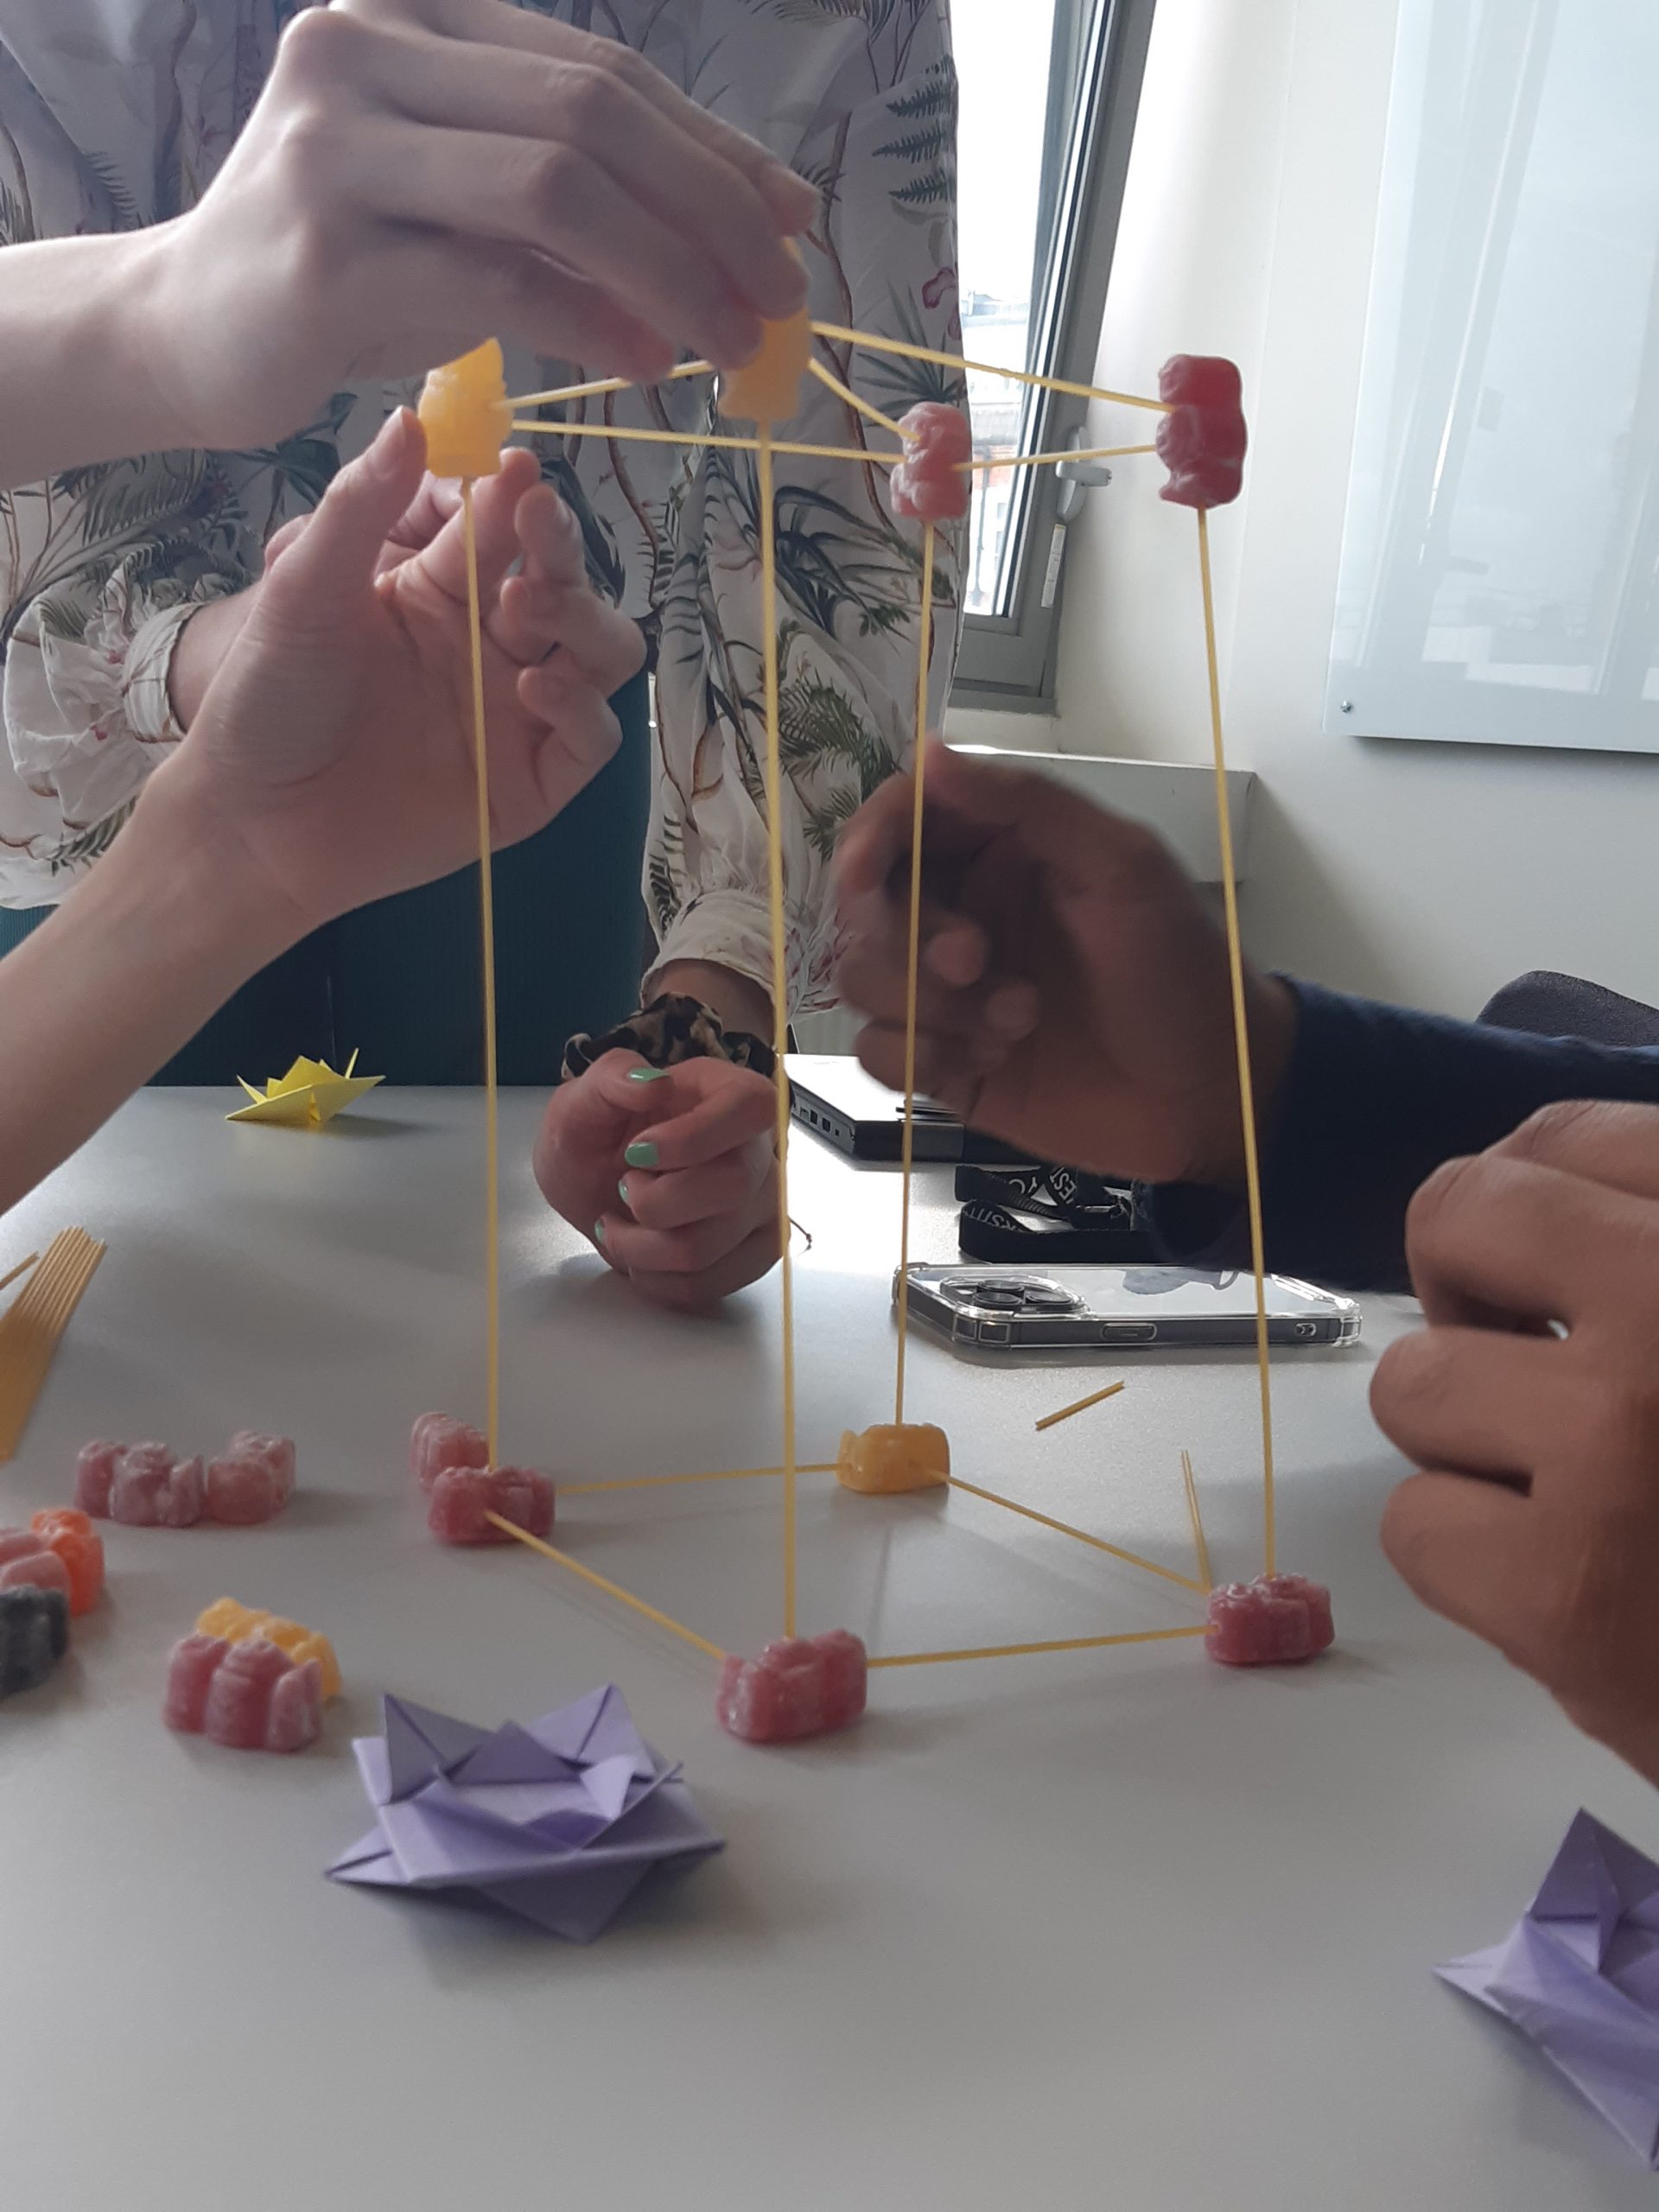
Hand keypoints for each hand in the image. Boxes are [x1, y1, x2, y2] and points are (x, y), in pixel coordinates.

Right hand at [135, 0, 818, 450]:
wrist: (188, 330)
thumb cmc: (349, 268)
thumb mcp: (468, 205)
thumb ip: (579, 193)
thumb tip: (753, 229)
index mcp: (414, 13)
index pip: (601, 70)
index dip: (713, 149)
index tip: (790, 220)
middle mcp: (366, 49)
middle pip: (592, 117)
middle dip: (711, 210)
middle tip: (779, 294)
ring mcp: (336, 147)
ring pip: (556, 190)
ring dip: (670, 273)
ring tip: (730, 341)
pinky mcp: (326, 253)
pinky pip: (499, 282)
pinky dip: (592, 324)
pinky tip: (646, 361)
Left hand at [155, 409, 642, 933]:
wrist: (255, 818)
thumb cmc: (271, 699)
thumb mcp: (305, 589)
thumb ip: (359, 505)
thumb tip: (409, 416)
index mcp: (442, 590)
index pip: (509, 530)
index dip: (522, 497)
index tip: (518, 471)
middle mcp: (492, 646)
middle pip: (570, 583)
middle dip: (562, 551)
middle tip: (534, 532)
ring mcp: (519, 715)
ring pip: (603, 653)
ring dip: (584, 622)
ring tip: (528, 614)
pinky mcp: (532, 784)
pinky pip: (592, 738)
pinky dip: (581, 710)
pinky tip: (533, 692)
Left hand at [535, 1054, 779, 1311]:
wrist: (597, 1185)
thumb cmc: (599, 1135)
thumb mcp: (585, 1097)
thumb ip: (611, 1078)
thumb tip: (652, 1082)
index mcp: (729, 1092)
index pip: (751, 1108)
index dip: (696, 1137)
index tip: (638, 1151)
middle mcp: (759, 1148)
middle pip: (734, 1186)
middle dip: (655, 1201)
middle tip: (624, 1187)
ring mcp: (764, 1204)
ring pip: (710, 1246)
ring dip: (641, 1247)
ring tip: (620, 1225)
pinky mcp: (754, 1253)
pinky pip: (710, 1286)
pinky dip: (657, 1280)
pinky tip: (640, 1255)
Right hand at [834, 745, 1296, 1185]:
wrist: (1207, 1098)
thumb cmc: (1183, 973)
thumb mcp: (1123, 868)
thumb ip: (1028, 805)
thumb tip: (931, 755)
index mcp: (1002, 851)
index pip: (902, 823)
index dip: (868, 841)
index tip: (866, 875)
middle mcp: (965, 912)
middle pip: (869, 905)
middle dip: (910, 937)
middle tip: (976, 962)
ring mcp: (949, 992)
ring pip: (863, 979)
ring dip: (928, 1005)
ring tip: (1015, 1021)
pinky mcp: (944, 1063)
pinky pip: (880, 1052)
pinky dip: (923, 1058)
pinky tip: (992, 1061)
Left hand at [1374, 1100, 1658, 1785]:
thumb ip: (1646, 1240)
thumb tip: (1540, 1181)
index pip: (1567, 1138)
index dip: (1539, 1207)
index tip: (1566, 1271)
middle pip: (1459, 1216)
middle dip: (1470, 1287)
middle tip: (1533, 1358)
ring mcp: (1620, 1443)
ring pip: (1417, 1385)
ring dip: (1475, 1439)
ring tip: (1579, 1489)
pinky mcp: (1567, 1591)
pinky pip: (1415, 1525)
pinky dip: (1474, 1561)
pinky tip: (1571, 1582)